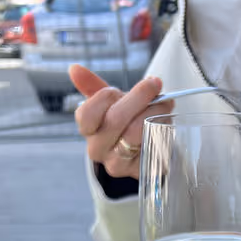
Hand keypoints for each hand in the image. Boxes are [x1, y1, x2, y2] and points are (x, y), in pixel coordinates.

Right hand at [69, 64, 173, 179]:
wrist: (143, 148)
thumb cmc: (125, 121)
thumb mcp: (109, 103)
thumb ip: (92, 86)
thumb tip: (74, 69)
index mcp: (88, 131)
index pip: (87, 114)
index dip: (106, 97)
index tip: (119, 90)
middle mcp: (98, 150)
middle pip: (115, 121)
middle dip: (138, 98)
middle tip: (155, 85)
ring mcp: (118, 164)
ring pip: (135, 134)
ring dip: (154, 113)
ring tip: (165, 103)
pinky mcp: (139, 171)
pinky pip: (153, 146)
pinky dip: (163, 129)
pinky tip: (166, 121)